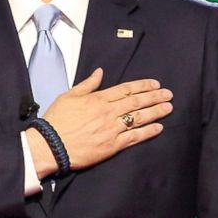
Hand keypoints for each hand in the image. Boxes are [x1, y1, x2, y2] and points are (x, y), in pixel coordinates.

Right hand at [28, 68, 172, 176]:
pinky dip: (148, 132)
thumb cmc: (56, 120)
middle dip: (155, 96)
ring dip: (156, 112)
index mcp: (98, 99)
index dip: (143, 86)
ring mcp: (111, 129)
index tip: (155, 84)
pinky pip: (134, 137)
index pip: (126, 89)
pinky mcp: (112, 145)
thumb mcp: (69, 96)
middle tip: (168, 94)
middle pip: (137, 102)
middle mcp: (108, 112)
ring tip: (168, 107)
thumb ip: (88, 84)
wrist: (49, 145)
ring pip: (139, 118)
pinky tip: (159, 128)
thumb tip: (100, 72)